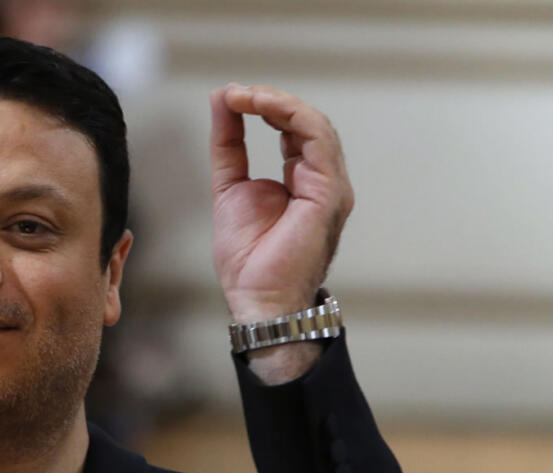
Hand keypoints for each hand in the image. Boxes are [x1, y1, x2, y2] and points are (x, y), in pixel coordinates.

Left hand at [209, 84, 353, 323]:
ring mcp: (331, 185)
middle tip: (234, 93)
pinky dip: (289, 115)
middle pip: (304, 122)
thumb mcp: (229, 187)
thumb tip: (222, 100)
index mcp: (303, 181)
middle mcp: (322, 180)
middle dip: (268, 100)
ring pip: (314, 124)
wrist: (257, 298)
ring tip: (243, 95)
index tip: (229, 97)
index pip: (291, 129)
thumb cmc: (248, 259)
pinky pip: (317, 138)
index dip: (263, 108)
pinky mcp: (329, 191)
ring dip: (277, 102)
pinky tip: (260, 106)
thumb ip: (229, 145)